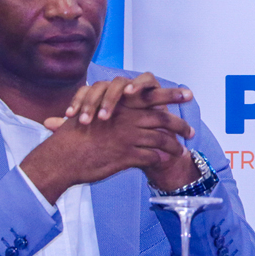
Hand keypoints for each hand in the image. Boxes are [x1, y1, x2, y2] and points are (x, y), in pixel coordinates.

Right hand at [22, 73, 198, 201]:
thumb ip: (111, 108)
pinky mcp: (127, 156)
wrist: (62, 157)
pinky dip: (161, 159)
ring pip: (161, 139)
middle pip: (163, 119)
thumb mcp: (92, 113)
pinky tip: (165, 161)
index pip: (152, 96)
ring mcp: (128, 138)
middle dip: (181, 125)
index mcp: (121, 105)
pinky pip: (152, 157)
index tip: (189, 95)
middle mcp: (128, 119)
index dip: (173, 95)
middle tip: (191, 131)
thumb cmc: (73, 136)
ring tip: (181, 150)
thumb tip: (122, 102)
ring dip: (174, 145)